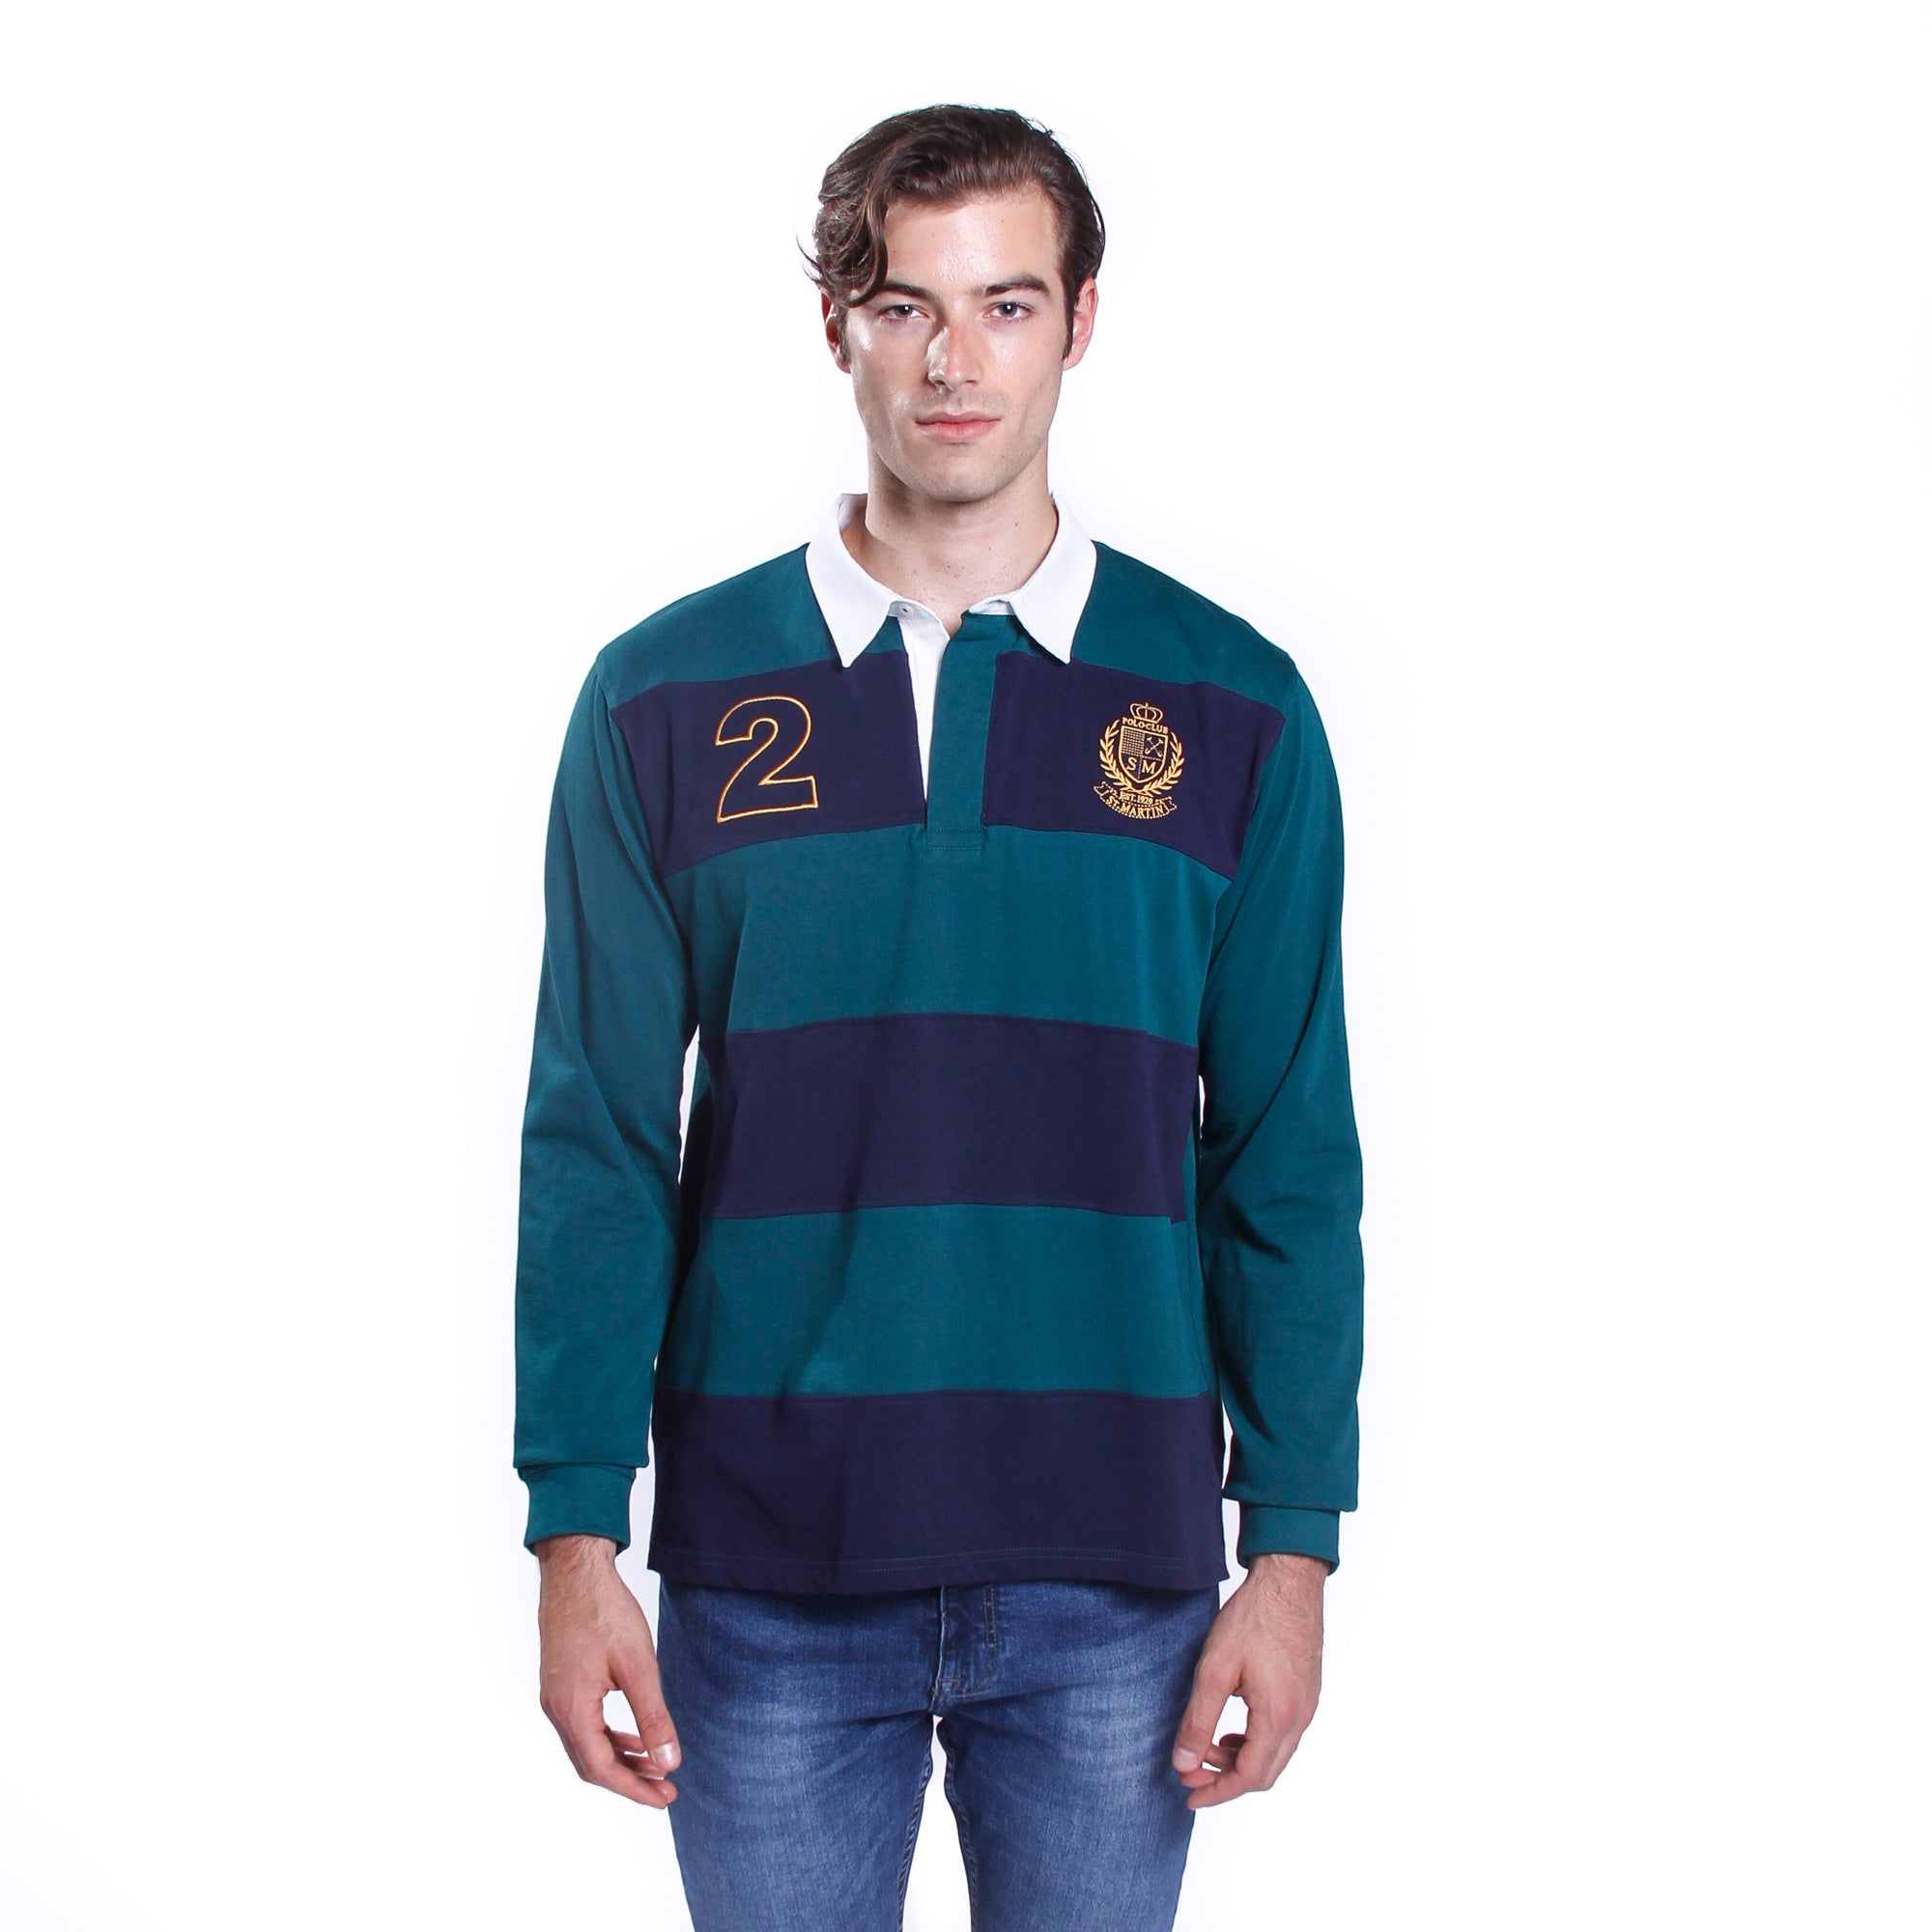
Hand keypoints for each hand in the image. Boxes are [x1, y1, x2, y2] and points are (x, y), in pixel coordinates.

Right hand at [534, 1534, 681, 1807]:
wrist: (575, 1571)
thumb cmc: (605, 1611)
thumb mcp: (638, 1665)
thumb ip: (653, 1716)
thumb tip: (669, 1761)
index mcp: (571, 1708)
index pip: (602, 1769)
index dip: (635, 1788)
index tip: (665, 1797)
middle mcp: (556, 1709)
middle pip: (591, 1765)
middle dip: (630, 1780)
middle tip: (665, 1789)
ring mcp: (555, 1697)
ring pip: (587, 1747)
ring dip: (621, 1760)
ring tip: (656, 1765)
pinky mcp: (560, 1685)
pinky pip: (584, 1727)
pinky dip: (609, 1738)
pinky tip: (634, 1737)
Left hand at [1171, 1550, 1324, 1808]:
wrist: (1289, 1580)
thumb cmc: (1254, 1618)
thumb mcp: (1214, 1669)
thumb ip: (1199, 1720)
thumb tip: (1184, 1763)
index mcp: (1278, 1715)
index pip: (1249, 1777)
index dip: (1217, 1792)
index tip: (1190, 1795)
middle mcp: (1300, 1717)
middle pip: (1264, 1773)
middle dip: (1225, 1779)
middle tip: (1191, 1772)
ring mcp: (1308, 1705)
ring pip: (1275, 1755)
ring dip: (1240, 1760)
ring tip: (1206, 1747)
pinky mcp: (1307, 1693)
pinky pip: (1283, 1736)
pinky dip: (1256, 1743)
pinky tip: (1233, 1730)